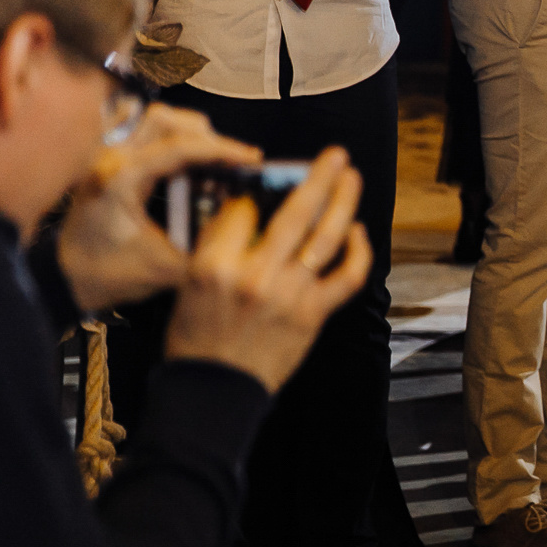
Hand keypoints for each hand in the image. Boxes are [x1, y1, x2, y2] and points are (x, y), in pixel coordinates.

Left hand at [54, 107, 261, 313]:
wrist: (64, 279)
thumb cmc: (110, 275)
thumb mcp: (169, 269)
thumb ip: (210, 246)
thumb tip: (246, 224)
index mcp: (122, 180)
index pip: (181, 148)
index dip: (223, 150)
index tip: (252, 158)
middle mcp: (107, 158)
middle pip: (165, 120)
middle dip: (206, 136)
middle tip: (229, 159)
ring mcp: (98, 153)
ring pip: (147, 114)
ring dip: (182, 128)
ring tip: (204, 153)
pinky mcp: (97, 156)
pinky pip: (126, 121)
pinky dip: (154, 125)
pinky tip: (171, 144)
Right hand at [164, 146, 371, 394]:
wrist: (214, 391)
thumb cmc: (196, 337)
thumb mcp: (189, 284)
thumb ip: (218, 246)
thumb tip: (246, 210)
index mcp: (214, 265)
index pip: (244, 209)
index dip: (256, 192)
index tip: (265, 185)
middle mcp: (254, 274)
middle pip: (294, 212)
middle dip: (319, 176)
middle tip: (336, 154)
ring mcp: (288, 293)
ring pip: (326, 237)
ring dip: (344, 202)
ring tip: (351, 178)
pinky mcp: (313, 313)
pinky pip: (347, 277)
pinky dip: (358, 252)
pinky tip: (357, 231)